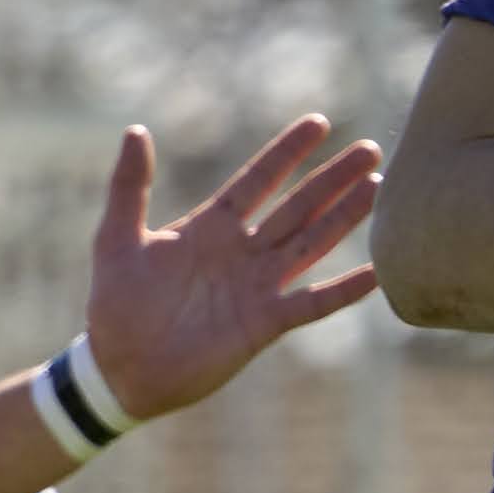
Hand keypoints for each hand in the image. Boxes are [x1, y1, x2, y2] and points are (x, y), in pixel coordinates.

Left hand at [77, 116, 387, 420]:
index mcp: (210, 227)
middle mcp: (241, 251)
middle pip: (297, 206)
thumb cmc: (114, 306)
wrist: (119, 370)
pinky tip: (378, 272)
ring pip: (312, 243)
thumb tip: (135, 130)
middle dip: (332, 178)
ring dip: (344, 217)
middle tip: (370, 149)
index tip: (319, 122)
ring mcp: (257, 287)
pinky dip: (345, 289)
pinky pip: (313, 303)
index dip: (287, 152)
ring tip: (378, 188)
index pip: (257, 179)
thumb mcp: (116, 239)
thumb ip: (129, 187)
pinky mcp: (265, 324)